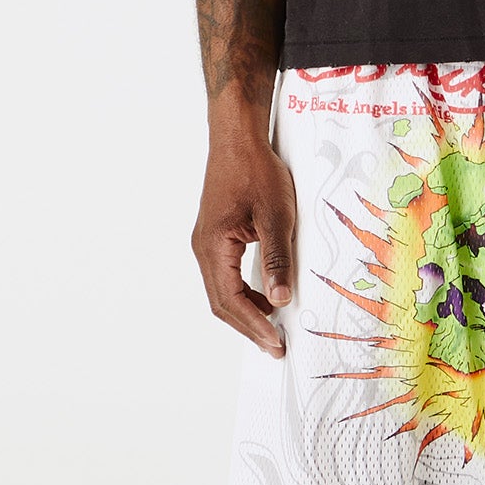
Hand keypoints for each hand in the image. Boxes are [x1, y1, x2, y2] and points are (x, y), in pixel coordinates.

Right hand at [192, 103, 297, 358]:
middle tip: (277, 347)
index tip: (277, 343)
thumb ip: (277, 259)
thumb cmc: (255, 170)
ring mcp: (207, 243)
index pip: (231, 300)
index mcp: (213, 247)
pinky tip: (267, 296)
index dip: (255, 325)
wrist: (238, 138)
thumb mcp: (276, 215)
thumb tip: (280, 300)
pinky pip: (226, 275)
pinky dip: (245, 292)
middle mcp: (203, 249)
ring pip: (222, 291)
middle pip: (222, 302)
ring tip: (275, 327)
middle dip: (250, 327)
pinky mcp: (216, 236)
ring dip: (247, 311)